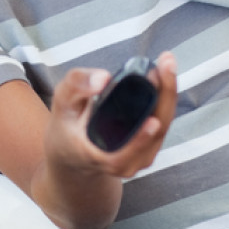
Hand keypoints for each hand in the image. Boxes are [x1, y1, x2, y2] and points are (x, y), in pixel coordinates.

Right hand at [33, 53, 177, 228]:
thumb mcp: (61, 105)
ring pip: (162, 125)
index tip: (152, 121)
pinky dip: (165, 98)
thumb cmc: (67, 128)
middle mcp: (125, 164)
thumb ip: (75, 87)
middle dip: (165, 96)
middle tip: (165, 64)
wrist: (73, 153)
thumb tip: (104, 78)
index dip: (139, 141)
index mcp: (99, 158)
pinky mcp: (149, 148)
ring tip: (165, 64)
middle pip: (154, 132)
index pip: (123, 156)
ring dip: (168, 93)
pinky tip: (163, 77)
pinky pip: (162, 122)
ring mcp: (140, 158)